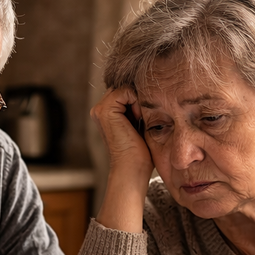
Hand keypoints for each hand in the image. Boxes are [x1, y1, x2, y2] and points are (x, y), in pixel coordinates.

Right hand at [91, 87, 155, 232]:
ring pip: (127, 87)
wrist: (134, 168)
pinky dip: (137, 102)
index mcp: (107, 111)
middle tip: (144, 118)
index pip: (128, 90)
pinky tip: (139, 118)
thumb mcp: (141, 123)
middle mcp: (100, 108)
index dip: (141, 98)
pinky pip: (125, 90)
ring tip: (141, 119)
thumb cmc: (141, 152)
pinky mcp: (105, 110)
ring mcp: (100, 108)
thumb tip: (154, 88)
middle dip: (140, 98)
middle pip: (127, 86)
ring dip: (139, 101)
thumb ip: (139, 106)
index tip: (146, 117)